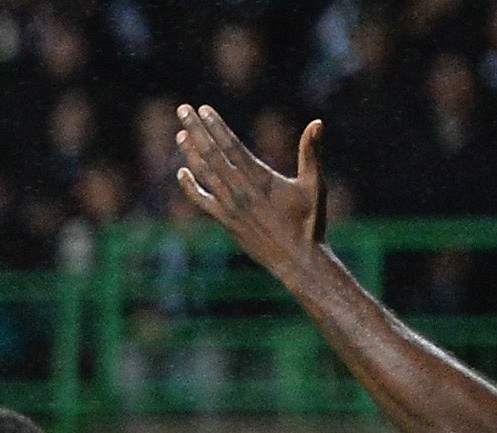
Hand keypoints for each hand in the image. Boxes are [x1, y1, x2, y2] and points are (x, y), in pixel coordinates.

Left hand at [176, 107, 327, 271]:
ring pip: (204, 174)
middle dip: (196, 130)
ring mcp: (229, 207)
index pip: (231, 146)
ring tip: (179, 134)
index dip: (216, 126)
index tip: (204, 109)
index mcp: (260, 178)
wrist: (296, 258)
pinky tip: (181, 173)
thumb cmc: (310, 221)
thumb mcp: (314, 184)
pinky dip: (190, 187)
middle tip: (183, 110)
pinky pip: (202, 201)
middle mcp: (240, 190)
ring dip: (190, 153)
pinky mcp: (225, 221)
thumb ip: (310, 153)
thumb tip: (317, 123)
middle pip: (211, 154)